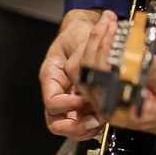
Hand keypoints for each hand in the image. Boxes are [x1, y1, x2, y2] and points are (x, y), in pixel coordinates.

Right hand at [41, 9, 103, 139]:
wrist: (85, 27)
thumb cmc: (78, 32)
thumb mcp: (78, 39)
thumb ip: (82, 56)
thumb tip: (89, 71)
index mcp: (51, 75)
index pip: (52, 101)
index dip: (67, 105)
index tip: (83, 99)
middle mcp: (58, 90)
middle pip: (56, 121)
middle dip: (74, 126)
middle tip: (92, 121)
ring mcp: (69, 97)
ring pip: (69, 124)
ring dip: (84, 127)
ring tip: (100, 120)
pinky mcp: (82, 100)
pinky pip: (83, 118)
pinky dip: (93, 121)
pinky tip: (104, 115)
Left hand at [67, 10, 155, 139]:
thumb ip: (154, 70)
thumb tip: (137, 53)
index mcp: (125, 110)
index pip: (102, 78)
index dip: (103, 51)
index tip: (111, 30)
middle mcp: (111, 107)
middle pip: (89, 72)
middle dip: (97, 41)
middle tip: (107, 20)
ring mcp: (109, 99)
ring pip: (88, 70)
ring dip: (95, 44)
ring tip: (106, 24)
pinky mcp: (111, 91)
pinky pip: (96, 71)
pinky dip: (99, 50)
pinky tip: (107, 35)